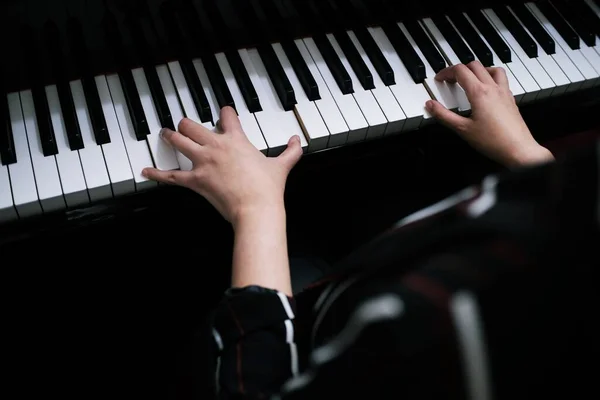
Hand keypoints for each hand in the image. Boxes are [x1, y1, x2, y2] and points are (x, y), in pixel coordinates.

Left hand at [142, 107, 302, 225]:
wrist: (256, 208)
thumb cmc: (267, 188)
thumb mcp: (282, 166)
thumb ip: (291, 151)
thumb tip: (298, 141)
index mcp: (236, 140)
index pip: (227, 116)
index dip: (225, 112)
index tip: (223, 112)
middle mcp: (216, 146)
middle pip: (192, 125)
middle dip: (186, 123)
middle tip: (184, 125)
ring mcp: (202, 162)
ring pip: (178, 140)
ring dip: (170, 136)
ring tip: (165, 134)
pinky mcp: (195, 180)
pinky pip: (170, 175)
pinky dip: (157, 173)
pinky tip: (147, 170)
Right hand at [425, 61, 553, 166]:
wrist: (518, 149)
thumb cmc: (493, 141)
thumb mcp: (462, 129)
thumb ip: (444, 115)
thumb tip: (430, 105)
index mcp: (479, 92)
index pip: (460, 71)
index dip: (446, 72)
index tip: (440, 79)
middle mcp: (493, 88)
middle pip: (474, 65)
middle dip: (459, 69)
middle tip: (450, 79)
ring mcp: (504, 92)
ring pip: (491, 68)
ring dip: (477, 69)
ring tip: (469, 79)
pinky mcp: (510, 99)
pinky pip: (501, 79)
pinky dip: (491, 77)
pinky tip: (487, 89)